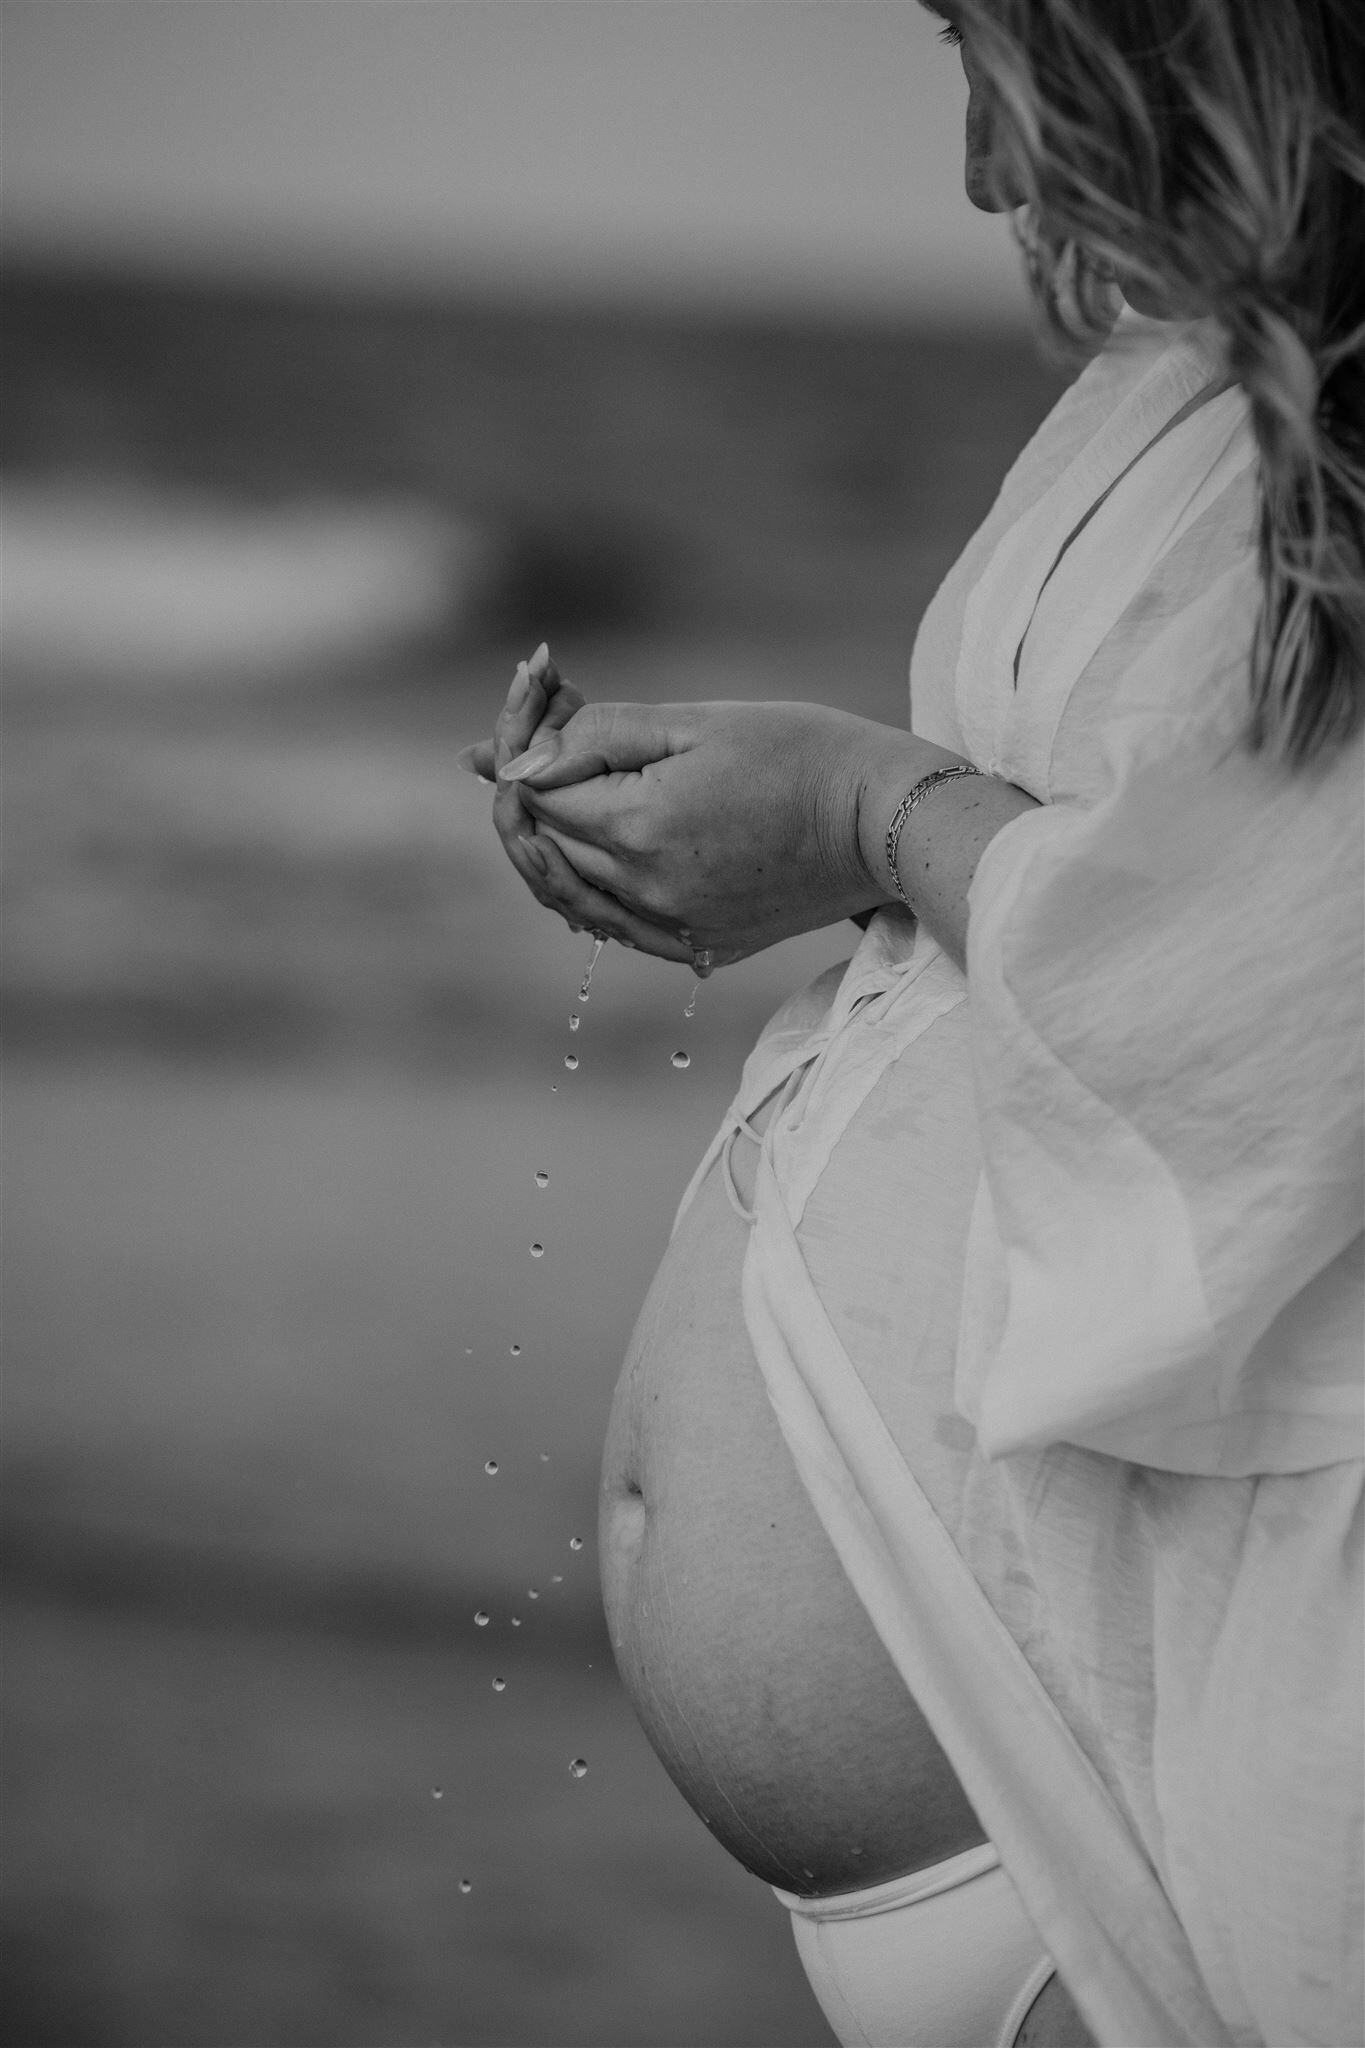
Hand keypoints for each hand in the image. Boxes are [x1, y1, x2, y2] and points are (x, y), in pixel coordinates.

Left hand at [498, 696, 892, 966]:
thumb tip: (514, 762)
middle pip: (544, 844)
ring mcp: (672, 929)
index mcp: (640, 827)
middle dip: (527, 787)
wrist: (884, 821)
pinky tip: (589, 849)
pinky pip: (613, 926)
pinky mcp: (699, 948)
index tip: (542, 703)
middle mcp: (646, 891)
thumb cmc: (800, 752)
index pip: (538, 792)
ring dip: (546, 841)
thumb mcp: (695, 720)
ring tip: (553, 786)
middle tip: (539, 733)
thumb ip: (595, 734)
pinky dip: (585, 887)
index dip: (525, 745)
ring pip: (568, 894)